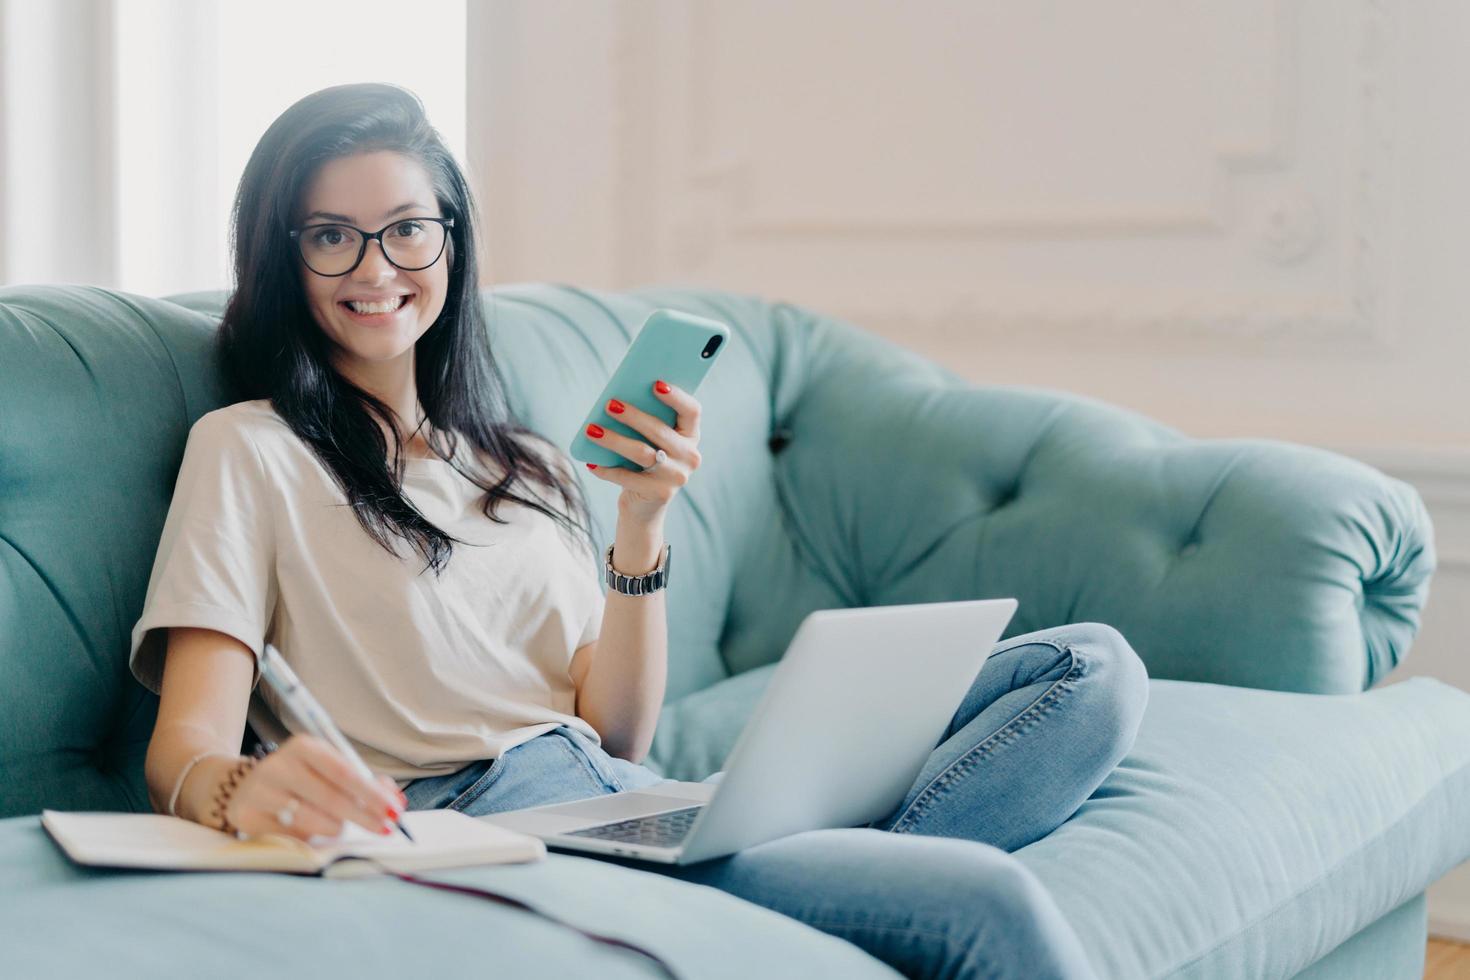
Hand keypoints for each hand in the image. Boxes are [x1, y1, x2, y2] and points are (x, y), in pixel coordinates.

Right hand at [222, 734, 406, 841]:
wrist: (245, 787)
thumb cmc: (301, 780)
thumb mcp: (328, 770)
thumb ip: (363, 781)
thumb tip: (394, 799)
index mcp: (303, 747)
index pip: (343, 771)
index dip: (371, 793)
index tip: (394, 810)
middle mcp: (278, 765)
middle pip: (330, 797)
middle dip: (363, 816)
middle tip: (386, 828)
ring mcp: (259, 792)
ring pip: (312, 820)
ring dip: (335, 827)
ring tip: (339, 825)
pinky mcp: (246, 817)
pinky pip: (290, 836)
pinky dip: (308, 838)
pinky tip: (309, 831)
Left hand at [583, 380, 703, 525]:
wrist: (645, 507)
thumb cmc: (644, 464)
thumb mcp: (651, 443)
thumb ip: (645, 423)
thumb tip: (617, 400)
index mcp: (691, 436)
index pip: (692, 411)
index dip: (676, 396)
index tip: (655, 383)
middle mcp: (690, 456)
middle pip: (660, 430)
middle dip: (633, 416)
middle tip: (609, 404)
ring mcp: (677, 477)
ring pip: (642, 453)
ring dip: (614, 440)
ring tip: (591, 430)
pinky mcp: (660, 493)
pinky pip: (628, 477)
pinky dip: (607, 470)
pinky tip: (591, 463)